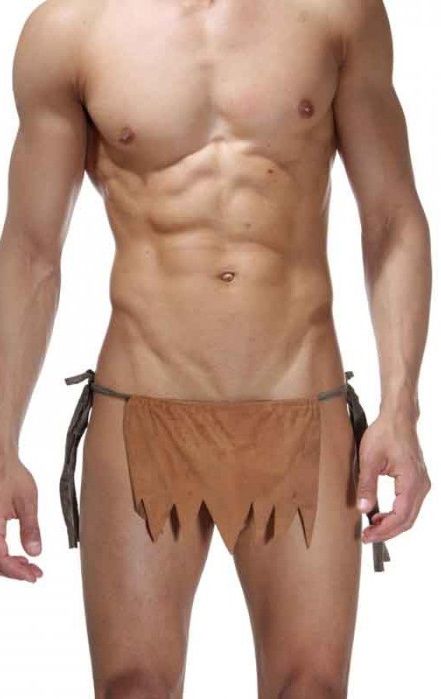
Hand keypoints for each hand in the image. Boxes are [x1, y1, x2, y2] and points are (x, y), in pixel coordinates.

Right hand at [0, 458, 42, 582]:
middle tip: (35, 574)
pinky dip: (2, 555)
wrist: (0, 460)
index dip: (16, 571)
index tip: (33, 576)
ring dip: (7, 565)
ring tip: (28, 566)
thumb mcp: (27, 500)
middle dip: (14, 571)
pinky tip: (17, 556)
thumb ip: (30, 528)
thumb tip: (34, 552)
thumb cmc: (11, 474)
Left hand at [356, 413, 430, 543]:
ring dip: (392, 524)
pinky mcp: (417, 480)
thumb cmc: (384, 433)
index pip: (400, 517)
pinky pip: (409, 504)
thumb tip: (363, 509)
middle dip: (387, 531)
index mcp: (411, 481)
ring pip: (410, 514)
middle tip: (367, 536)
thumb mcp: (369, 459)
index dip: (383, 530)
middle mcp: (421, 485)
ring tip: (371, 527)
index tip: (367, 535)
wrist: (398, 418)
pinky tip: (380, 514)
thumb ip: (367, 485)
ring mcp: (421, 483)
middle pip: (408, 520)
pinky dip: (396, 514)